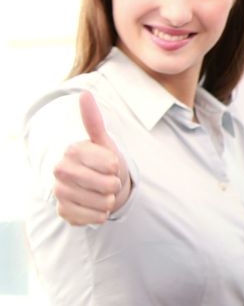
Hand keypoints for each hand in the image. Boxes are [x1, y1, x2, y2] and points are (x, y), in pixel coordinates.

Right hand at [51, 91, 132, 224]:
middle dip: (115, 183)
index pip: (110, 163)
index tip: (111, 164)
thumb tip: (84, 94)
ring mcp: (60, 192)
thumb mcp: (104, 142)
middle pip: (107, 184)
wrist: (97, 188)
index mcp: (72, 150)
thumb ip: (94, 120)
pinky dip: (101, 214)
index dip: (117, 166)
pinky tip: (95, 206)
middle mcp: (60, 170)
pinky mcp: (63, 212)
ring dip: (110, 199)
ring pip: (103, 202)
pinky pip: (95, 217)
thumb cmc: (104, 163)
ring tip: (102, 193)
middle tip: (108, 180)